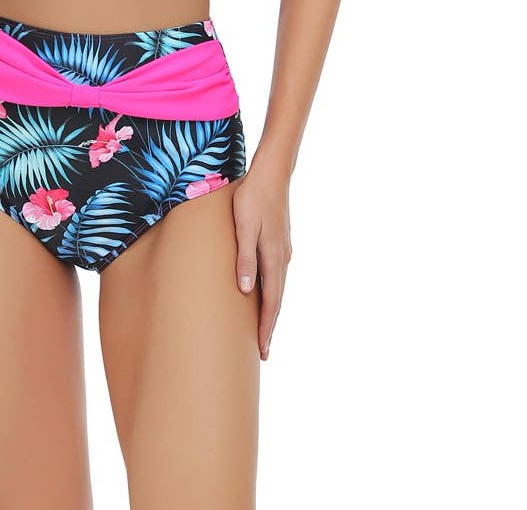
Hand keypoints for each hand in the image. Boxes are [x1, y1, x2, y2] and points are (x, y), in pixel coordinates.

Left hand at [232, 155, 293, 360]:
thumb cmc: (251, 198)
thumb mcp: (243, 227)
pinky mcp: (279, 243)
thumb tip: (245, 291)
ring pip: (278, 288)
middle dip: (270, 325)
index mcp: (273, 257)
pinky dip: (272, 293)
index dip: (266, 326)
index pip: (271, 301)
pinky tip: (264, 295)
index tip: (262, 350)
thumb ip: (244, 258)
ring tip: (262, 329)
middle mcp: (282, 258)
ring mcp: (283, 250)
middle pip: (277, 300)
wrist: (271, 174)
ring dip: (271, 310)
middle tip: (262, 351)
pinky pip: (276, 276)